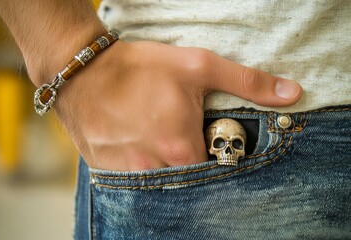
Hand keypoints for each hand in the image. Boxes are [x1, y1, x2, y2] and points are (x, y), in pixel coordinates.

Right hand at [54, 40, 302, 170]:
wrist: (84, 73)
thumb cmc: (141, 68)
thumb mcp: (198, 67)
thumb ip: (248, 82)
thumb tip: (292, 93)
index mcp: (181, 149)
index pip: (215, 170)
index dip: (214, 153)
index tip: (205, 137)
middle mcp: (155, 169)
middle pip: (185, 178)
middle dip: (187, 159)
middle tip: (174, 130)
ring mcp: (127, 174)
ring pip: (159, 180)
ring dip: (162, 162)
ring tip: (153, 134)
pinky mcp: (107, 172)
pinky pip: (132, 180)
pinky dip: (140, 164)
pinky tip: (135, 140)